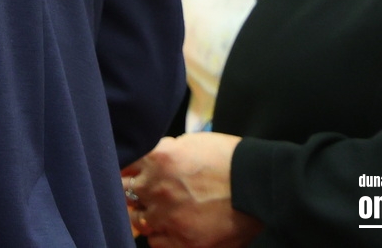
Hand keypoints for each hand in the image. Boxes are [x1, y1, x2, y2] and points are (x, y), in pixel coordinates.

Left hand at [122, 134, 260, 247]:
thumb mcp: (189, 143)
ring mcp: (169, 217)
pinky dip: (161, 237)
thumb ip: (161, 152)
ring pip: (138, 222)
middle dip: (133, 194)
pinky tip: (172, 229)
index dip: (124, 172)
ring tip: (163, 213)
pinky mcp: (186, 242)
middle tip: (146, 195)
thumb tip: (144, 161)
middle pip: (125, 195)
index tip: (129, 175)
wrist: (261, 185)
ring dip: (147, 217)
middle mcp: (156, 188)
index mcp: (156, 158)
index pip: (120, 166)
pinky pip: (156, 243)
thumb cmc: (229, 159)